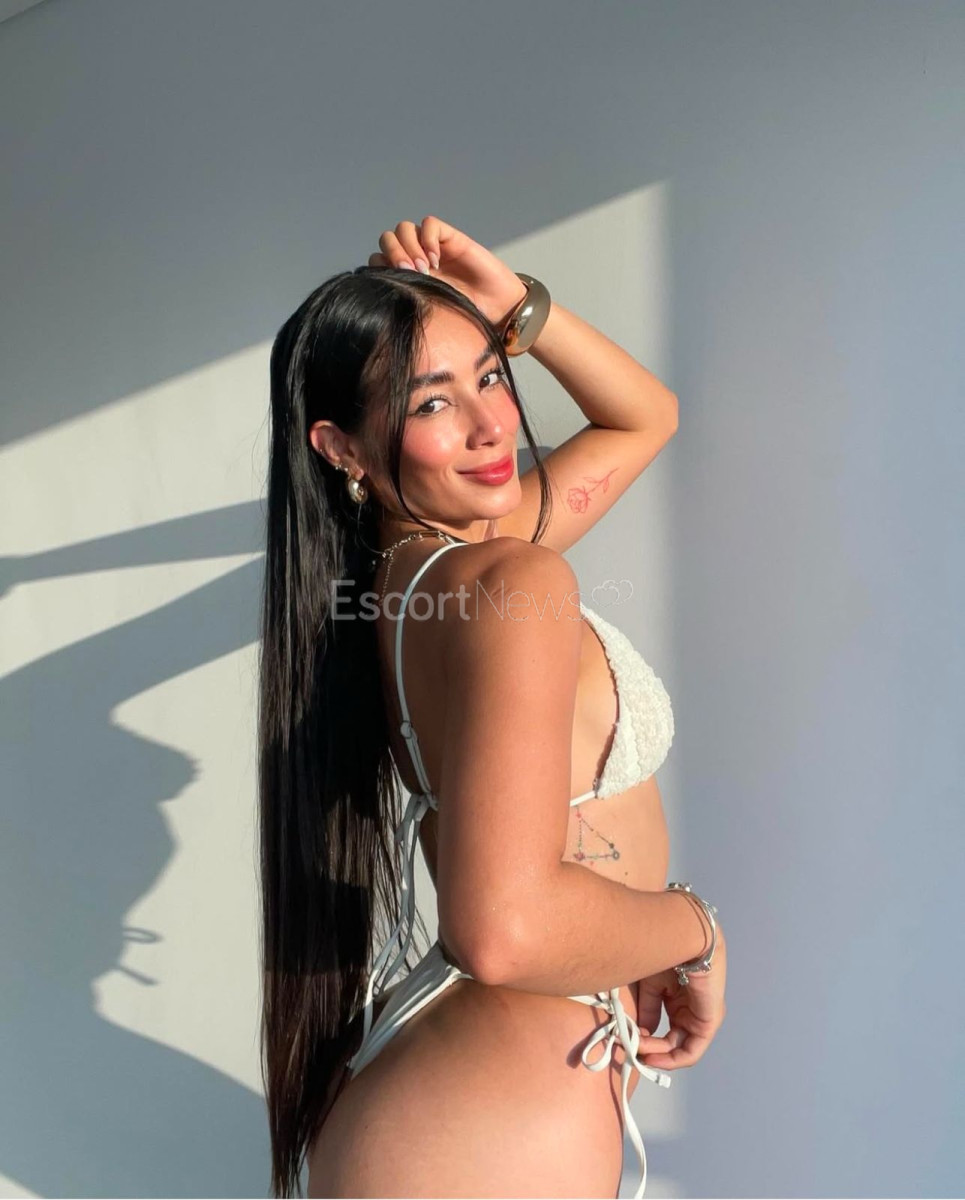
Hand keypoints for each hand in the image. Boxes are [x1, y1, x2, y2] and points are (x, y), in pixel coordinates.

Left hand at [368, 215, 528, 329]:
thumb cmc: (463, 317)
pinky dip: (428, 239)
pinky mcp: (450, 239)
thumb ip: (406, 302)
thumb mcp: (427, 315)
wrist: (498, 312)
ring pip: (404, 229)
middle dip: (392, 254)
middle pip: (387, 239)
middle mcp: (416, 259)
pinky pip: (430, 225)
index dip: (379, 268)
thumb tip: (380, 300)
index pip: (378, 260)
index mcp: (406, 278)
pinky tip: (436, 260)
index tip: (392, 286)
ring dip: (408, 247)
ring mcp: (432, 248)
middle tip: (408, 274)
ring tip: (424, 269)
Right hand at [632, 929, 726, 1071]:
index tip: (627, 1042)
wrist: (683, 935)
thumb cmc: (664, 953)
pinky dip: (673, 1058)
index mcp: (680, 1001)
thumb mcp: (650, 985)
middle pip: (672, 1043)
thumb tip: (641, 1032)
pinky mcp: (709, 1021)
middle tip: (630, 1049)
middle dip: (650, 1050)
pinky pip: (692, 1050)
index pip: (665, 1030)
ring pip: (680, 1048)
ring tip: (638, 1049)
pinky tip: (653, 1055)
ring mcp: (703, 1018)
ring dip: (657, 1054)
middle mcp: (693, 1011)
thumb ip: (648, 1009)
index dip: (646, 1041)